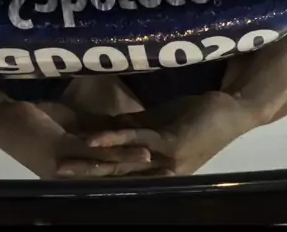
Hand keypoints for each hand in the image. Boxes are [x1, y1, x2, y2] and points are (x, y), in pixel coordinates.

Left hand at [0, 99, 153, 179]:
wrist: (0, 118)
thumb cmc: (31, 120)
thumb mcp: (67, 125)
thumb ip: (87, 128)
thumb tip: (112, 125)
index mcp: (75, 168)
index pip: (110, 173)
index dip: (135, 173)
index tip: (162, 170)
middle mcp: (74, 173)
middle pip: (114, 178)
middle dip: (143, 177)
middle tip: (173, 174)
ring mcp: (69, 164)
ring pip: (110, 169)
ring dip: (137, 169)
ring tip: (164, 167)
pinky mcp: (64, 150)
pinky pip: (96, 155)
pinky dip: (120, 155)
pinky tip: (140, 153)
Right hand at [60, 92, 247, 178]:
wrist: (233, 111)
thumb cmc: (197, 115)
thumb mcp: (157, 121)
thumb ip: (132, 126)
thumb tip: (102, 124)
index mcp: (154, 168)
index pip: (115, 173)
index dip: (88, 173)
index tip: (60, 170)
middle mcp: (158, 172)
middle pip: (114, 174)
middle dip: (82, 175)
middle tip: (53, 173)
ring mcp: (165, 159)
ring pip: (122, 161)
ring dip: (91, 162)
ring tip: (63, 162)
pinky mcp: (172, 142)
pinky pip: (138, 140)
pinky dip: (114, 139)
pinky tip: (94, 137)